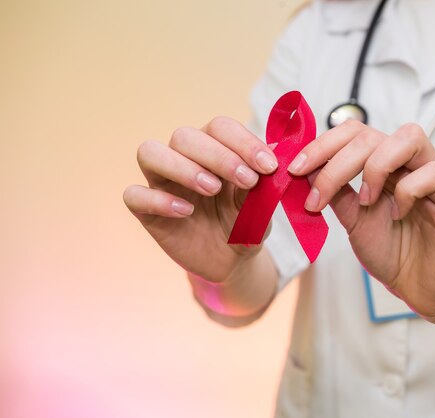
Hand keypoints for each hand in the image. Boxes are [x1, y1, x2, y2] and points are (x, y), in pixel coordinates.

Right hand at [123, 117, 277, 281]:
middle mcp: (184, 159)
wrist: (232, 260)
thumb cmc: (245, 223)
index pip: (220, 127)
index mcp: (214, 148)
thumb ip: (262, 184)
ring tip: (212, 189)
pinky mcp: (146, 211)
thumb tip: (272, 158)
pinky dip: (158, 200)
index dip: (244, 142)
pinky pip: (134, 195)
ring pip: (150, 153)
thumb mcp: (260, 206)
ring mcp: (162, 183)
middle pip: (184, 136)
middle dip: (218, 155)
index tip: (268, 166)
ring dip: (182, 167)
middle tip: (246, 179)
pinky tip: (185, 212)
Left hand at [288, 121, 434, 318]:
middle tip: (319, 196)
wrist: (417, 285)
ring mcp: (430, 178)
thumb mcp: (351, 220)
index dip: (322, 145)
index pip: (353, 132)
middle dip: (337, 162)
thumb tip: (307, 169)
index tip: (296, 169)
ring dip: (377, 166)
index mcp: (382, 164)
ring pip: (410, 137)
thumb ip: (335, 192)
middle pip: (373, 134)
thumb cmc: (390, 250)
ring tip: (365, 199)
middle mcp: (406, 164)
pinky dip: (408, 191)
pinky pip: (433, 173)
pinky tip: (397, 215)